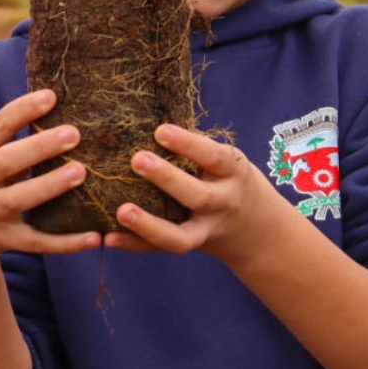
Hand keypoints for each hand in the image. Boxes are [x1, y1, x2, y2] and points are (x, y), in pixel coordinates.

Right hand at [0, 89, 102, 272]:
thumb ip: (8, 136)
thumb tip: (56, 101)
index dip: (22, 110)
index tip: (52, 96)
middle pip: (4, 162)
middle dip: (39, 147)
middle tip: (74, 134)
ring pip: (17, 200)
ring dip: (49, 186)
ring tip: (81, 173)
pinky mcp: (2, 240)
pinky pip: (36, 242)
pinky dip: (66, 242)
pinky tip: (94, 236)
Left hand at [104, 124, 273, 267]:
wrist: (257, 227)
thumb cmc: (229, 179)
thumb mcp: (227, 161)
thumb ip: (196, 149)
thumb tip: (143, 121)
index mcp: (234, 174)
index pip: (214, 157)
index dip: (189, 144)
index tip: (160, 131)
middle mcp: (224, 203)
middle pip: (198, 196)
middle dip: (168, 179)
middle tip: (136, 159)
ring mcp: (208, 230)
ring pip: (181, 236)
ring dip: (149, 224)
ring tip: (121, 211)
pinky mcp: (191, 245)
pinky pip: (162, 248)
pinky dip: (135, 244)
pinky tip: (110, 237)